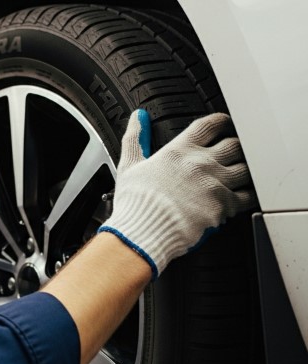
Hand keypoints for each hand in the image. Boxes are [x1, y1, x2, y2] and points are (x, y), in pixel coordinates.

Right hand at [98, 109, 256, 278]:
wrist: (143, 232)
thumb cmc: (135, 204)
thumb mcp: (129, 166)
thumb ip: (135, 138)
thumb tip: (139, 118)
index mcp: (179, 151)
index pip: (210, 125)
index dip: (221, 122)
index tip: (224, 126)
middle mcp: (201, 163)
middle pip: (234, 144)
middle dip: (235, 148)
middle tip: (232, 154)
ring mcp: (215, 183)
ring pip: (246, 168)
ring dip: (243, 172)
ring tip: (238, 177)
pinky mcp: (224, 205)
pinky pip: (246, 196)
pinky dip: (245, 197)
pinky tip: (239, 199)